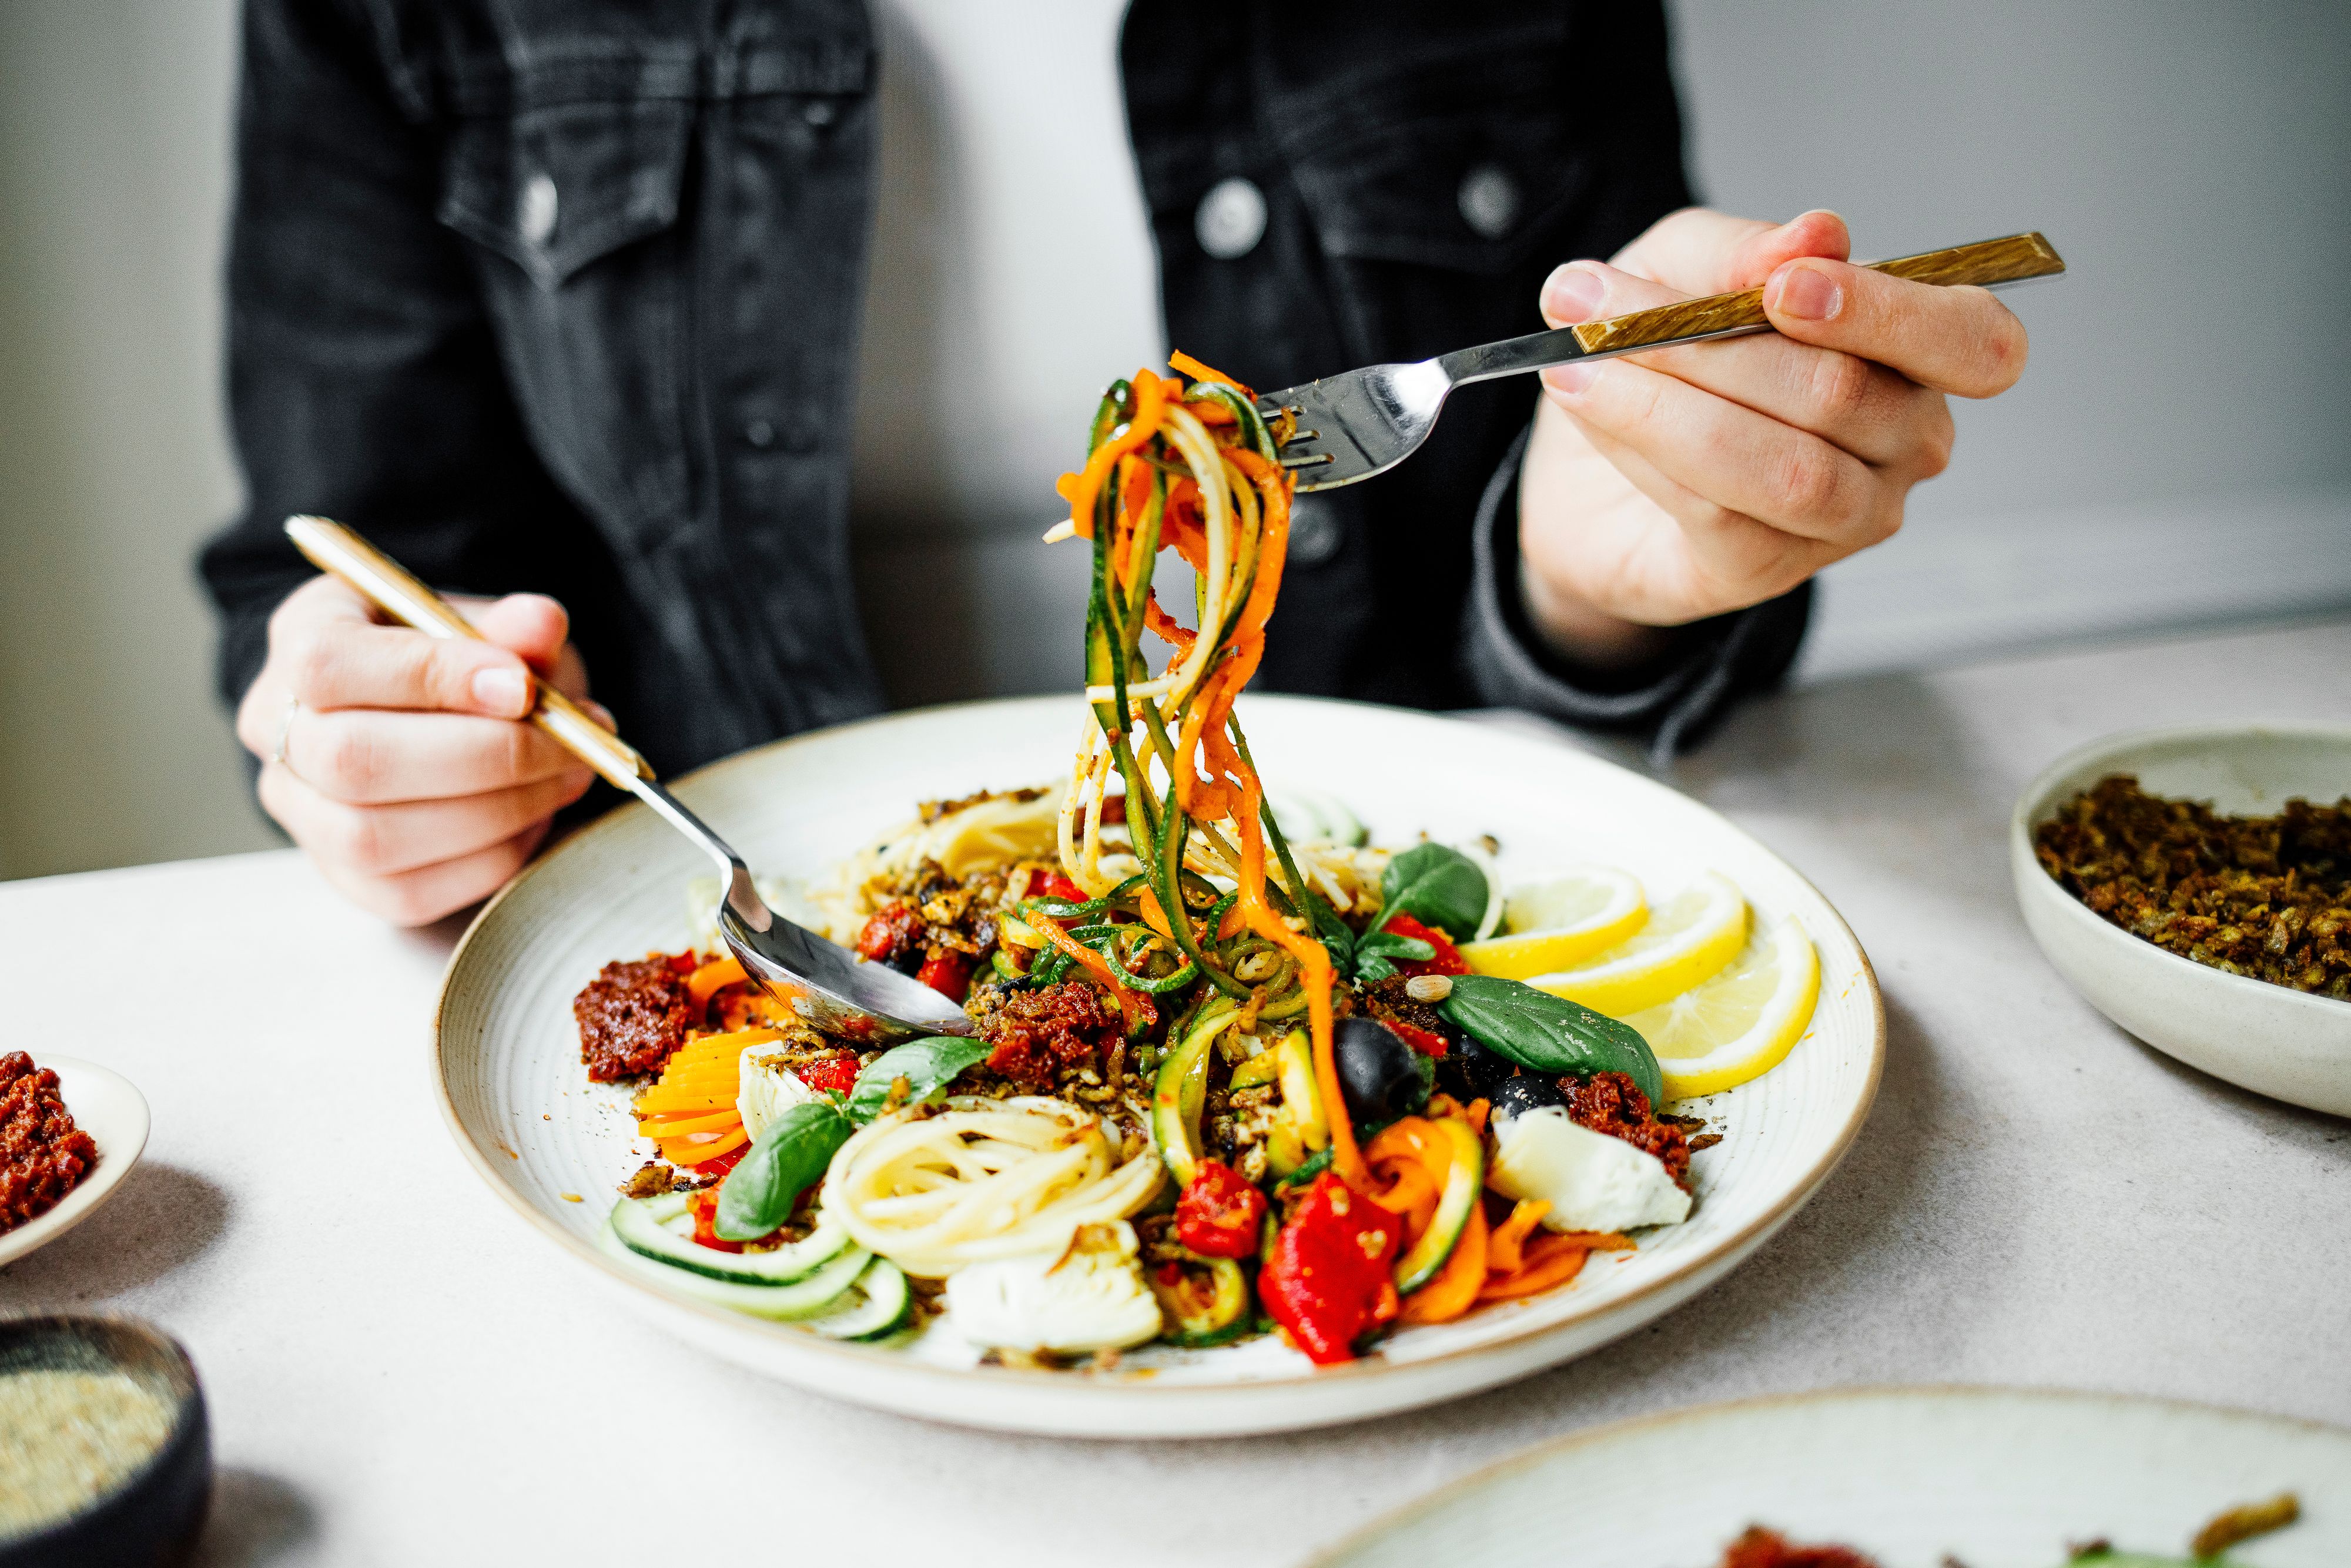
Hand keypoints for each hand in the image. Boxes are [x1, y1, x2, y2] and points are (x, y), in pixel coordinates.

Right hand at [234, 577, 601, 924]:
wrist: (440, 713)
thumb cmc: (461, 660)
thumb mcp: (487, 625)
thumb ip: (513, 627)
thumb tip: (540, 624)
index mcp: (303, 639)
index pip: (330, 666)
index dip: (433, 678)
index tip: (524, 687)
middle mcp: (276, 727)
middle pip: (354, 762)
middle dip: (487, 757)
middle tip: (572, 743)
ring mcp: (300, 810)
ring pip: (375, 838)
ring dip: (497, 812)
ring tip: (567, 776)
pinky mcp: (342, 876)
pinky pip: (409, 892)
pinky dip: (490, 858)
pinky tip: (535, 817)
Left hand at [1517, 208, 2028, 666]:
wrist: (1582, 467)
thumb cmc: (1667, 355)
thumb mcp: (1684, 269)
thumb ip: (1743, 251)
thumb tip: (1816, 234)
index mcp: (1919, 355)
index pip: (1972, 341)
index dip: (1885, 312)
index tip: (1782, 287)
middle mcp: (1907, 444)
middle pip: (1846, 395)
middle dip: (1713, 346)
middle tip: (1603, 305)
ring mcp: (1847, 520)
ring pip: (1786, 467)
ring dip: (1666, 406)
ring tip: (1579, 361)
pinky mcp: (1766, 572)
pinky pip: (1719, 513)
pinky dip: (1645, 450)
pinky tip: (1591, 406)